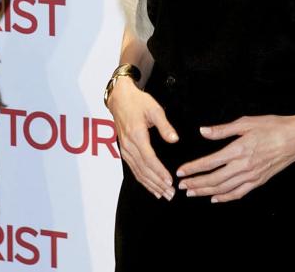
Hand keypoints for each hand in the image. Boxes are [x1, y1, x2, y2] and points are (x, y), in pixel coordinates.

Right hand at [107, 76, 178, 199]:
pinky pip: (133, 169)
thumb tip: (174, 139)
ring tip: (163, 195)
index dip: (159, 172)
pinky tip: (151, 187)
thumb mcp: (154, 109)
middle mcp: (128, 145)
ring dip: (150, 185)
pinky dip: (142, 180)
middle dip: (157, 183)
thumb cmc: (138, 102)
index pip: (149, 159)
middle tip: (170, 194)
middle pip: (143, 169)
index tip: (170, 181)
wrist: (119, 98)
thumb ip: (164, 125)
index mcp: (136, 135)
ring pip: (137, 172)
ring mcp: (125, 149)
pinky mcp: (124, 150)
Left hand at [176, 113, 294, 201]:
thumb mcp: (246, 122)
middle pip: (214, 179)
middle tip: (181, 186)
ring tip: (192, 193)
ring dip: (206, 192)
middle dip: (195, 183)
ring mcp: (252, 176)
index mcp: (238, 150)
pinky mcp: (259, 181)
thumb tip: (202, 131)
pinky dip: (225, 198)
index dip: (193, 168)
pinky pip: (239, 193)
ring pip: (224, 189)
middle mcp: (244, 166)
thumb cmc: (272, 127)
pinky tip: (215, 199)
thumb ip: (222, 130)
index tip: (180, 172)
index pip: (209, 162)